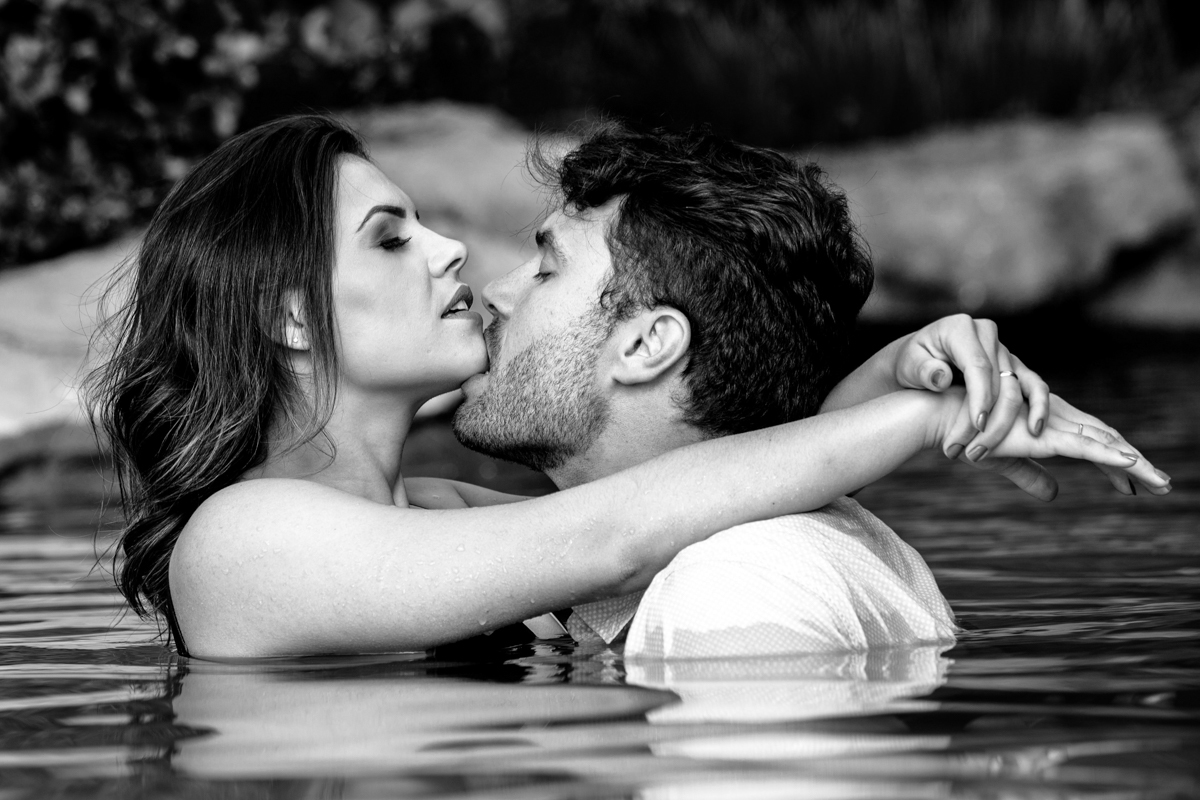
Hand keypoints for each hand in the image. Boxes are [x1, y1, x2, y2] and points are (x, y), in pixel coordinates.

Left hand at [893, 315, 1048, 448]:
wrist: (918, 363)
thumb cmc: (910, 363)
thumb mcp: (907, 364)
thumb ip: (922, 370)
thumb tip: (941, 378)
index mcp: (960, 328)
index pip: (978, 366)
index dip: (980, 397)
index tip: (977, 425)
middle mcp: (986, 333)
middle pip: (1000, 379)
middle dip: (989, 419)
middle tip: (972, 451)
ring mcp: (1002, 348)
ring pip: (1018, 387)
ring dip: (1006, 422)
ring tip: (990, 449)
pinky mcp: (1013, 364)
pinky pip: (1033, 385)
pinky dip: (1037, 408)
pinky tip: (1034, 431)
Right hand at [933, 388, 1171, 499]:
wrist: (947, 423)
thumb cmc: (970, 437)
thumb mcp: (1007, 463)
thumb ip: (1032, 477)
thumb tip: (1054, 495)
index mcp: (1051, 426)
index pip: (1094, 445)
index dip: (1117, 464)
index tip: (1134, 486)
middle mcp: (1059, 421)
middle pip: (1108, 443)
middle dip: (1137, 464)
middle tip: (1164, 484)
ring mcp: (1055, 426)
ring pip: (1106, 445)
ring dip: (1137, 464)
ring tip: (1161, 481)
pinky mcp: (1047, 435)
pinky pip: (1087, 447)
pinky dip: (1112, 456)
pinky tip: (1133, 465)